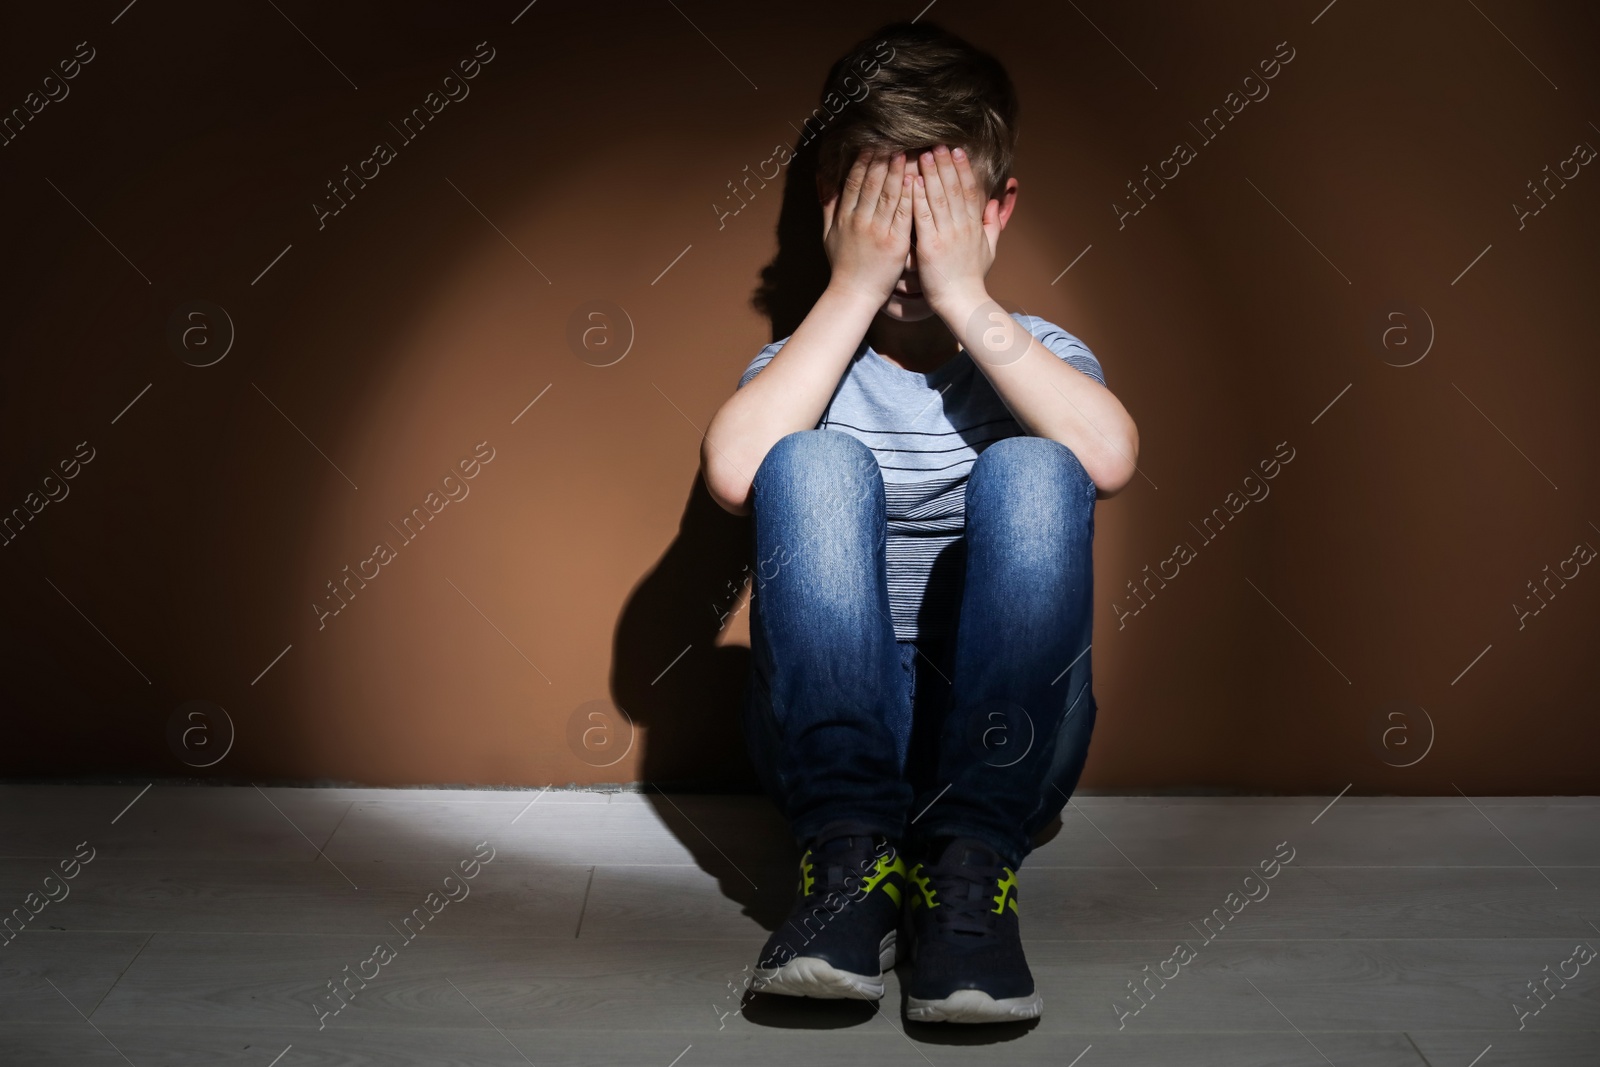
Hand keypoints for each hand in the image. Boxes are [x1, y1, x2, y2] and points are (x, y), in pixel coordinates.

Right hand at [821, 148, 913, 304]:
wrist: (854, 294)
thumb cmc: (842, 264)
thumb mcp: (827, 233)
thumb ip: (827, 204)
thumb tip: (822, 176)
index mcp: (845, 217)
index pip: (854, 182)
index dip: (863, 161)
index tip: (872, 143)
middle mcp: (860, 221)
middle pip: (872, 183)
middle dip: (882, 159)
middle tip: (892, 138)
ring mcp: (878, 232)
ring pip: (889, 195)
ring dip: (897, 171)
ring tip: (906, 151)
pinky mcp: (895, 243)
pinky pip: (903, 215)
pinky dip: (908, 196)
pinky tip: (914, 179)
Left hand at [910, 144, 998, 315]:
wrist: (963, 301)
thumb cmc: (972, 278)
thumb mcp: (989, 249)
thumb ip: (992, 225)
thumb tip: (994, 205)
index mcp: (974, 226)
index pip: (969, 191)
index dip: (963, 169)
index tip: (956, 151)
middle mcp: (962, 226)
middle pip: (954, 189)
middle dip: (945, 164)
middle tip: (937, 143)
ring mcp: (946, 235)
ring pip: (938, 198)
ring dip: (930, 174)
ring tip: (923, 154)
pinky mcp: (930, 246)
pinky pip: (923, 217)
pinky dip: (917, 198)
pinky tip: (910, 181)